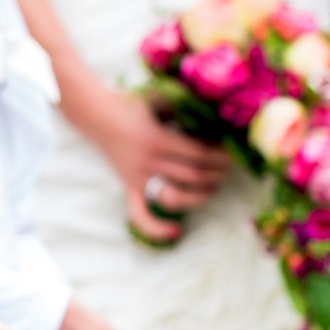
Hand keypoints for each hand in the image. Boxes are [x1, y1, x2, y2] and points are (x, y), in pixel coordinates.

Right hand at [81, 88, 229, 240]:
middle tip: (230, 167)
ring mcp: (138, 179)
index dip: (220, 155)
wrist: (98, 116)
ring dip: (201, 196)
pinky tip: (176, 232)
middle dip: (218, 173)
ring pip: (176, 198)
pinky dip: (157, 228)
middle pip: (193, 176)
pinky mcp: (130, 188)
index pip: (199, 154)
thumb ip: (184, 104)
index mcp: (158, 140)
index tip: (231, 152)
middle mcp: (149, 163)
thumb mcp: (159, 97)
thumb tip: (215, 111)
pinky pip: (141, 215)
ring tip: (214, 188)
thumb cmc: (130, 105)